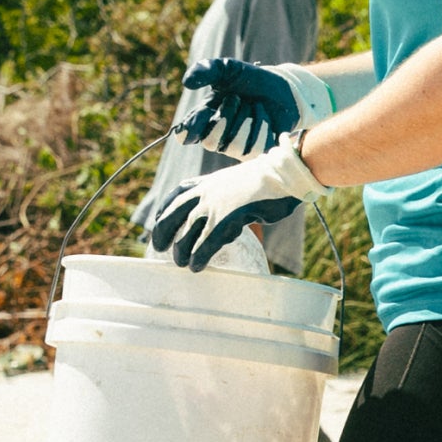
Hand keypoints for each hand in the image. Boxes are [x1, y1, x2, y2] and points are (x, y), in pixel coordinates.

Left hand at [149, 140, 327, 271]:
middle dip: (163, 232)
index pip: (176, 194)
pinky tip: (197, 266)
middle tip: (160, 248)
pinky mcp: (227, 218)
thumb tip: (230, 218)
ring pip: (188, 232)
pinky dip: (199, 256)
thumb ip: (227, 198)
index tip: (157, 221)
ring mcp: (216, 205)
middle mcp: (206, 192)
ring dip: (182, 250)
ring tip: (182, 263)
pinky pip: (207, 242)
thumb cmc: (268, 181)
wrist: (284, 175)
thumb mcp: (239, 184)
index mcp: (208, 182)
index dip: (164, 210)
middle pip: (173, 213)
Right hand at [180, 60, 334, 157]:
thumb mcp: (226, 69)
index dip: (188, 132)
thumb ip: (206, 70)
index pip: (186, 135)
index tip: (192, 125)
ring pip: (236, 145)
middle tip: (237, 98)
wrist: (280, 87)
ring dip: (248, 119)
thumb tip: (186, 83)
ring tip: (254, 106)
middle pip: (211, 142)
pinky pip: (257, 147)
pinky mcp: (258, 152)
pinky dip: (263, 127)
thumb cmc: (249, 79)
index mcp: (203, 119)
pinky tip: (266, 118)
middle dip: (226, 115)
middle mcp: (217, 137)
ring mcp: (238, 148)